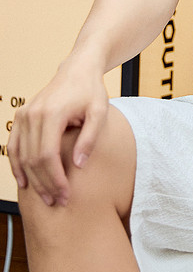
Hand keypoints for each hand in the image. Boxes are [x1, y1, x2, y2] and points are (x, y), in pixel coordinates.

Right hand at [6, 56, 108, 206]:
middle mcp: (32, 114)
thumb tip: (77, 165)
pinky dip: (17, 165)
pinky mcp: (20, 116)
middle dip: (45, 184)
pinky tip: (24, 182)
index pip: (47, 155)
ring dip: (32, 179)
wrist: (77, 70)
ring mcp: (23, 114)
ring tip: (46, 197)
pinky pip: (13, 146)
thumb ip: (89, 138)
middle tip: (57, 202)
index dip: (55, 179)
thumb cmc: (91, 91)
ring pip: (21, 156)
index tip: (66, 195)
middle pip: (33, 159)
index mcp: (52, 113)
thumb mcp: (99, 113)